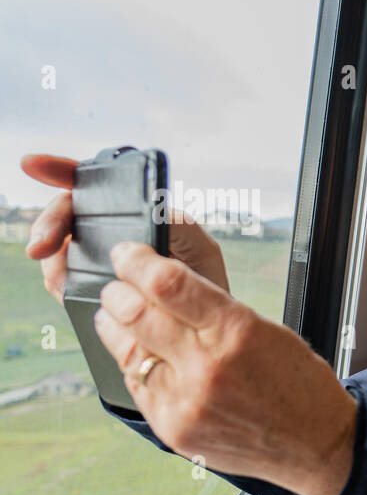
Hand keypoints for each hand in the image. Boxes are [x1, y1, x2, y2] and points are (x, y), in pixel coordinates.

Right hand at [21, 153, 231, 302]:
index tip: (35, 165)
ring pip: (59, 246)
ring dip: (52, 256)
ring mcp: (97, 257)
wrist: (199, 329)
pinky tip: (64, 285)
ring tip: (58, 271)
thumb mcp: (200, 251)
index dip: (63, 169)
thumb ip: (179, 227)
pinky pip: (63, 277)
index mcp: (136, 215)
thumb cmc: (204, 285)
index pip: (93, 185)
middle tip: (41, 246)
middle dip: (50, 224)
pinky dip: (58, 279)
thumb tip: (153, 211)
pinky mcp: (89, 284)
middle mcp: (112, 232)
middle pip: (68, 214)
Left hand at [92, 242, 357, 494]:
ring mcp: (186, 402)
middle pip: (132, 312)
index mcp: (237, 331)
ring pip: (125, 350)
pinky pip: (136, 386)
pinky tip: (149, 358)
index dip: (135, 260)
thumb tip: (161, 282)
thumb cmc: (298, 384)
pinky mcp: (173, 429)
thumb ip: (212, 308)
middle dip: (117, 291)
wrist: (315, 445)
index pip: (165, 283)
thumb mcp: (267, 330)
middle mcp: (207, 367)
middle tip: (119, 284)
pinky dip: (136, 365)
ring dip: (117, 327)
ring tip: (122, 319)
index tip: (127, 254)